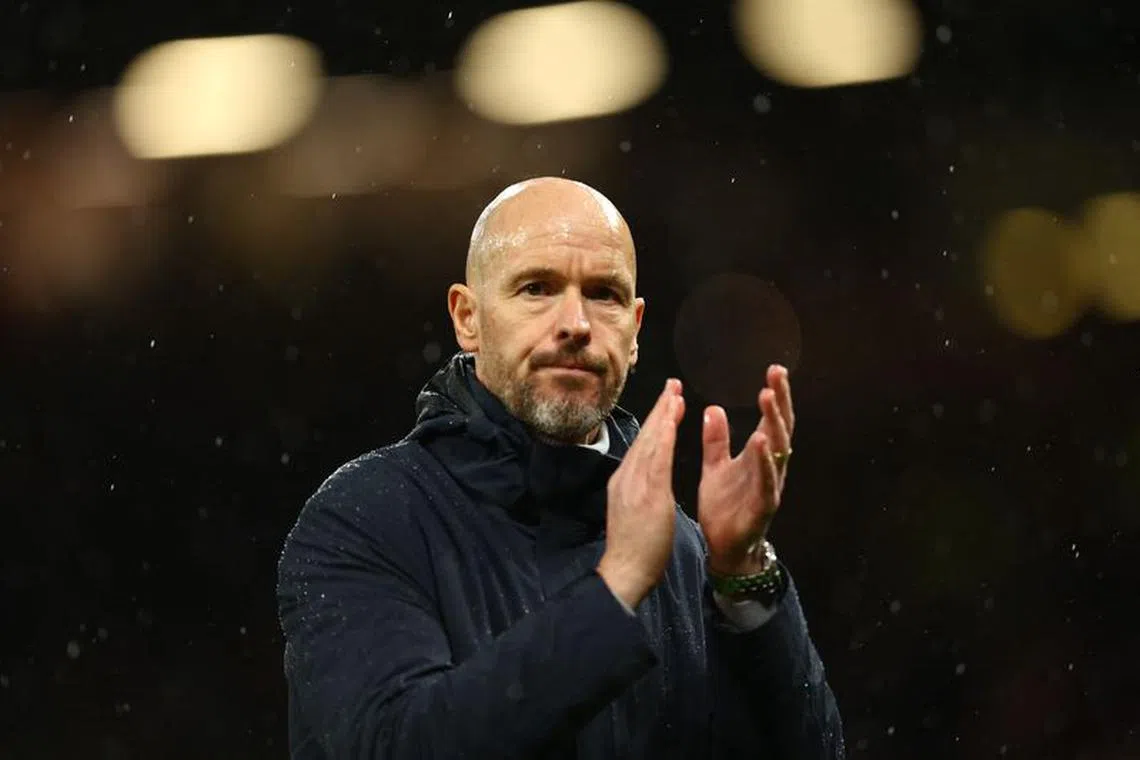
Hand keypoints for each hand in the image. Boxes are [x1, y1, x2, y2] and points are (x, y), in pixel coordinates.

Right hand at [597, 378, 684, 608]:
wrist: (625, 571)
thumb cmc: (633, 550)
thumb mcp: (633, 513)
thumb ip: (639, 492)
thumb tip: (646, 481)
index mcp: (624, 482)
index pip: (641, 445)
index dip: (654, 422)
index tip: (666, 403)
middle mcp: (626, 477)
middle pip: (644, 437)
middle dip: (659, 410)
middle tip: (672, 385)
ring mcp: (634, 484)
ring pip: (650, 441)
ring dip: (663, 414)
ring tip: (675, 393)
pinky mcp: (647, 493)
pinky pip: (658, 457)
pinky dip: (664, 434)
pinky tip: (673, 418)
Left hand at [698, 365, 794, 574]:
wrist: (725, 547)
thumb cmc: (725, 507)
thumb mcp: (716, 468)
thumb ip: (716, 440)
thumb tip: (713, 408)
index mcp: (758, 455)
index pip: (770, 419)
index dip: (775, 395)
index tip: (774, 369)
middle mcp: (770, 466)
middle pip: (780, 427)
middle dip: (780, 400)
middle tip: (777, 374)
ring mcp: (770, 485)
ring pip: (777, 449)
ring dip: (773, 423)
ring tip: (768, 397)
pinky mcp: (764, 505)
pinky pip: (767, 480)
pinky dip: (765, 461)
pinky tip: (760, 441)